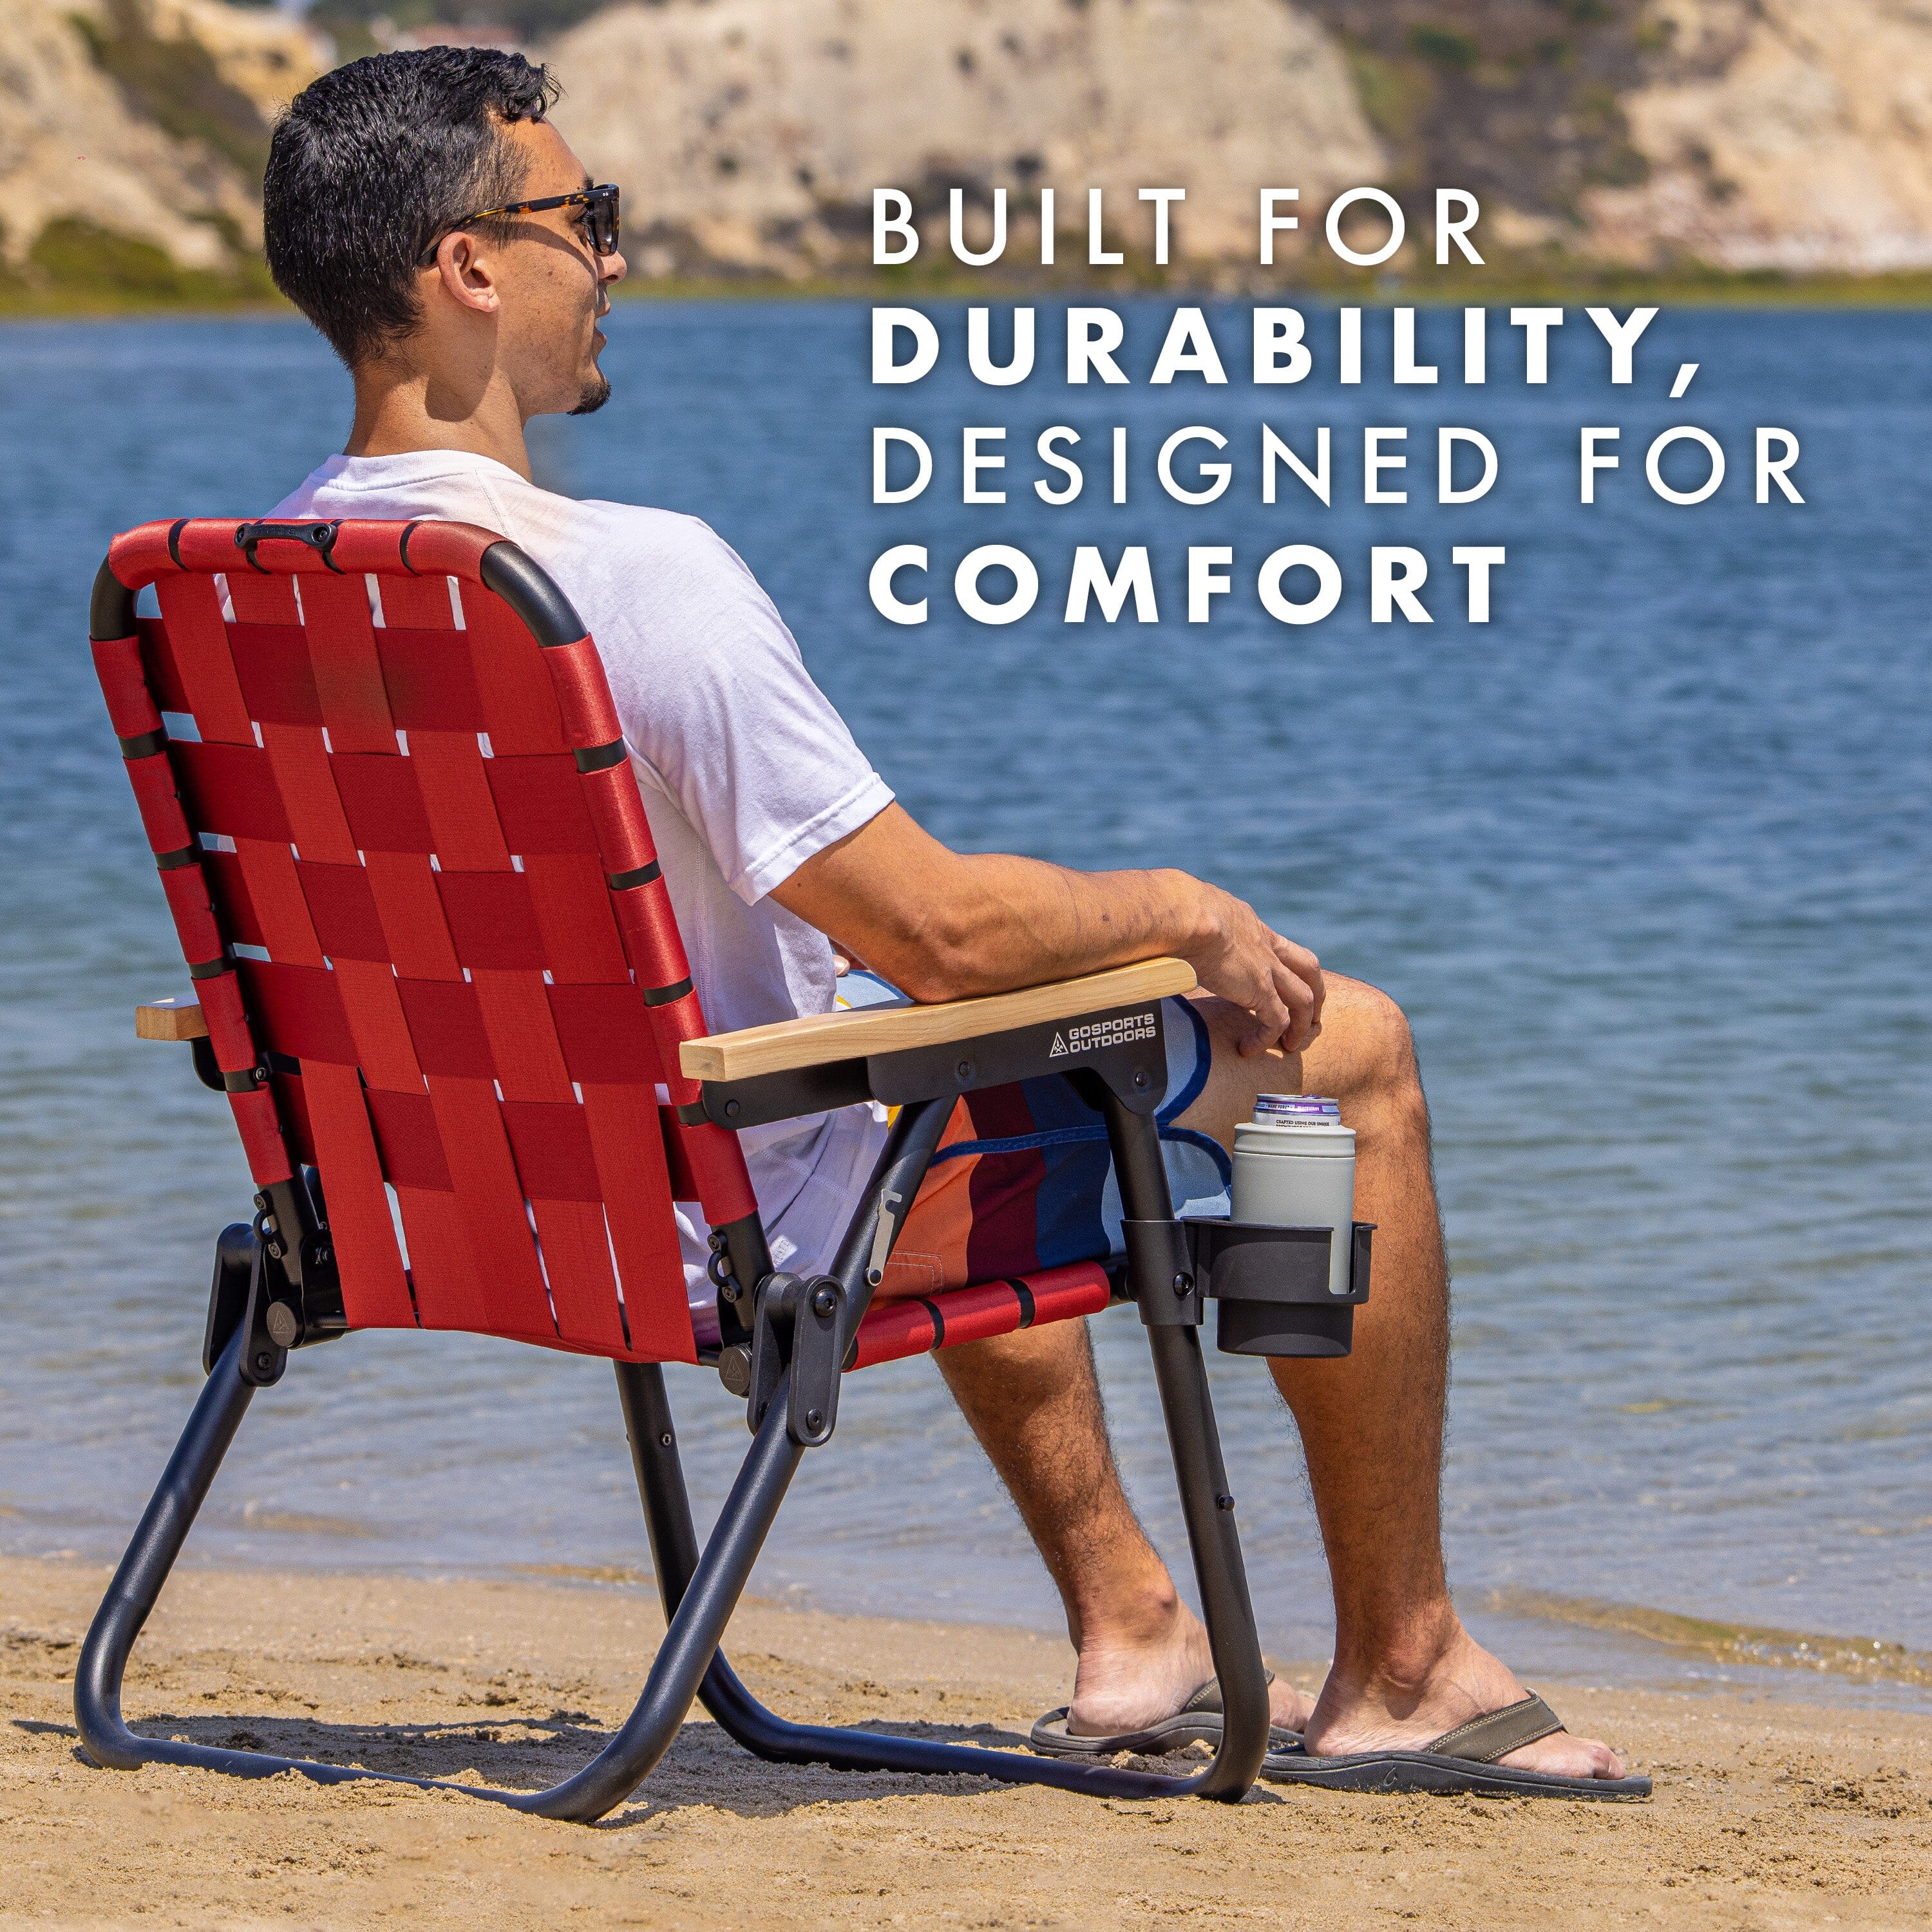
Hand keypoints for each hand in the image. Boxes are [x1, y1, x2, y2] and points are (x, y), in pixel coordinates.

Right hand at [1184, 881, 1323, 1055]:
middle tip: (1312, 1014)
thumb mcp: (1193, 913)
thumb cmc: (1178, 910)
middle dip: (1315, 990)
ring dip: (1301, 1023)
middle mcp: (1266, 945)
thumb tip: (1166, 932)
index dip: (1281, 963)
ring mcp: (1267, 968)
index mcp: (1250, 925)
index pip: (1276, 944)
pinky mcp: (1260, 991)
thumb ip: (1190, 926)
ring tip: (1291, 1044)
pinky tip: (1248, 1048)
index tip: (1275, 980)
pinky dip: (1267, 1038)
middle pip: (1307, 966)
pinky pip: (1276, 1021)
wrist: (1188, 915)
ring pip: (1303, 998)